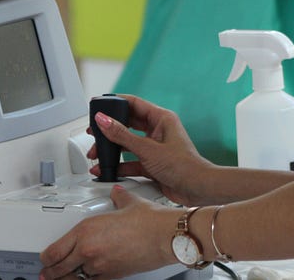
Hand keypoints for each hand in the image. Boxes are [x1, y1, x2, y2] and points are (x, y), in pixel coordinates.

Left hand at [39, 184, 174, 278]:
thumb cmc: (148, 221)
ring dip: (64, 279)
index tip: (44, 257)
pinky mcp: (113, 276)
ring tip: (57, 279)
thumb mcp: (127, 203)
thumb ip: (117, 197)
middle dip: (50, 271)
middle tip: (45, 271)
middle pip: (60, 267)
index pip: (55, 249)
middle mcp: (88, 250)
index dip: (46, 256)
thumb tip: (116, 193)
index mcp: (85, 230)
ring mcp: (100, 266)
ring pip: (74, 277)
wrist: (164, 237)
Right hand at [88, 95, 214, 205]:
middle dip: (109, 130)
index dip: (115, 103)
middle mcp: (158, 132)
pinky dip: (119, 166)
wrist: (198, 190)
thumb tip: (103, 120)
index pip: (133, 104)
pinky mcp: (152, 164)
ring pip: (127, 144)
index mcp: (161, 119)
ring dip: (112, 150)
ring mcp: (154, 148)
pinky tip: (109, 170)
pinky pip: (131, 161)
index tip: (99, 105)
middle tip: (95, 132)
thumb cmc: (184, 166)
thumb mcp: (147, 149)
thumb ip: (122, 135)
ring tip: (98, 154)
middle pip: (127, 125)